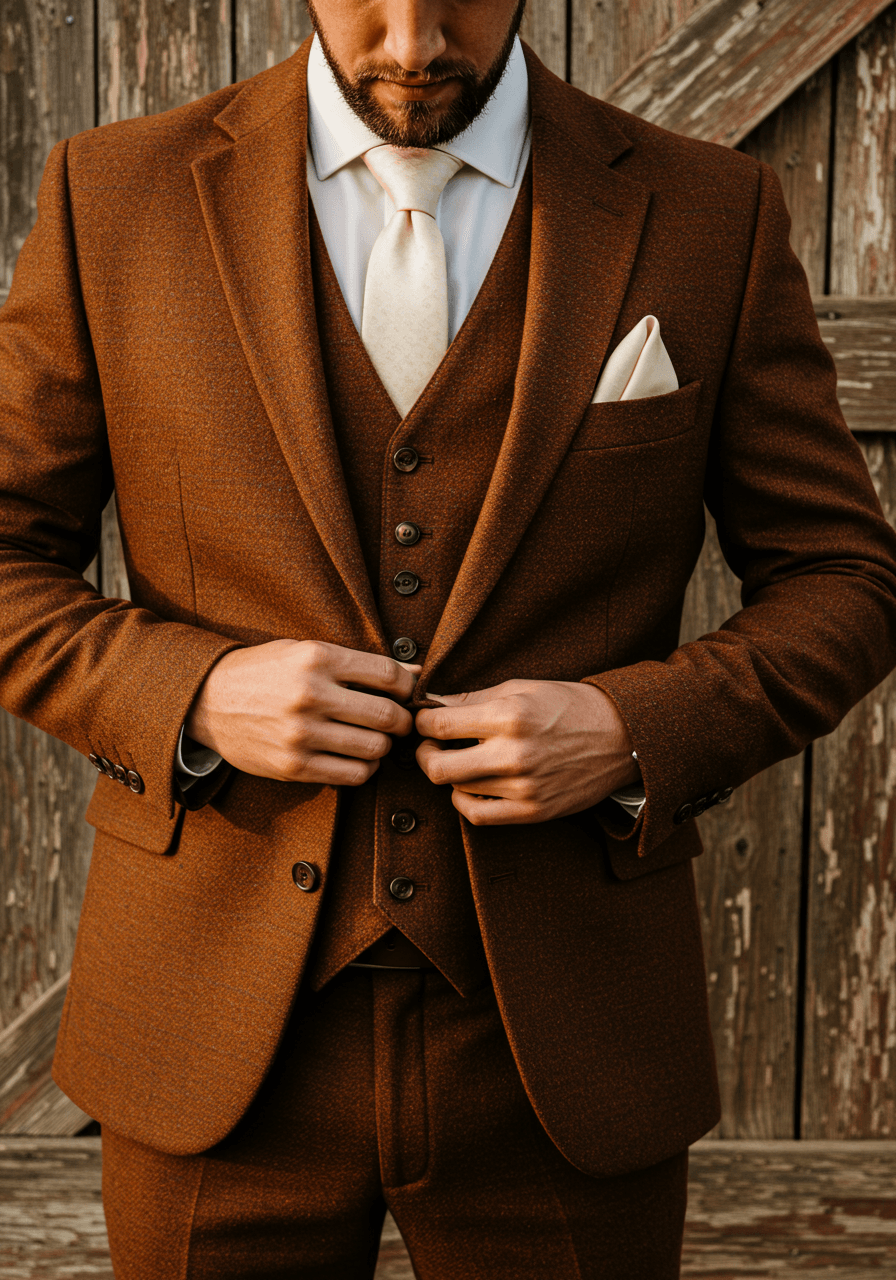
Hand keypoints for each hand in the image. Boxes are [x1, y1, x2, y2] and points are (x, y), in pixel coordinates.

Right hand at [185, 640, 419, 784]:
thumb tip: (413, 674)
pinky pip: (351, 775)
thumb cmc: (262, 672)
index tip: (407, 693)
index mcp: (316, 658)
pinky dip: (365, 769)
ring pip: (373, 748)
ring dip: (384, 747)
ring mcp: (301, 733)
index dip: (407, 686)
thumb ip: (357, 663)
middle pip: (386, 715)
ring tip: (376, 739)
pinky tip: (357, 757)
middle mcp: (310, 695)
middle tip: (401, 722)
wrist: (206, 701)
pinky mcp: (293, 765)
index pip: (387, 675)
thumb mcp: (304, 652)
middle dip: (403, 721)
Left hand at [415, 680, 639, 824]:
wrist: (621, 737)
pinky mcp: (533, 810)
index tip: (425, 721)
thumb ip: (475, 698)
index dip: (422, 722)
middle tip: (431, 744)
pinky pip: (478, 815)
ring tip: (463, 759)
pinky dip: (464, 801)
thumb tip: (432, 704)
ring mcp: (523, 786)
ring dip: (451, 774)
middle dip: (424, 753)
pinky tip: (471, 786)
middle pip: (436, 766)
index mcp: (509, 715)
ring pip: (456, 789)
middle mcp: (513, 753)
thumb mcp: (522, 687)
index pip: (439, 724)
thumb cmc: (570, 706)